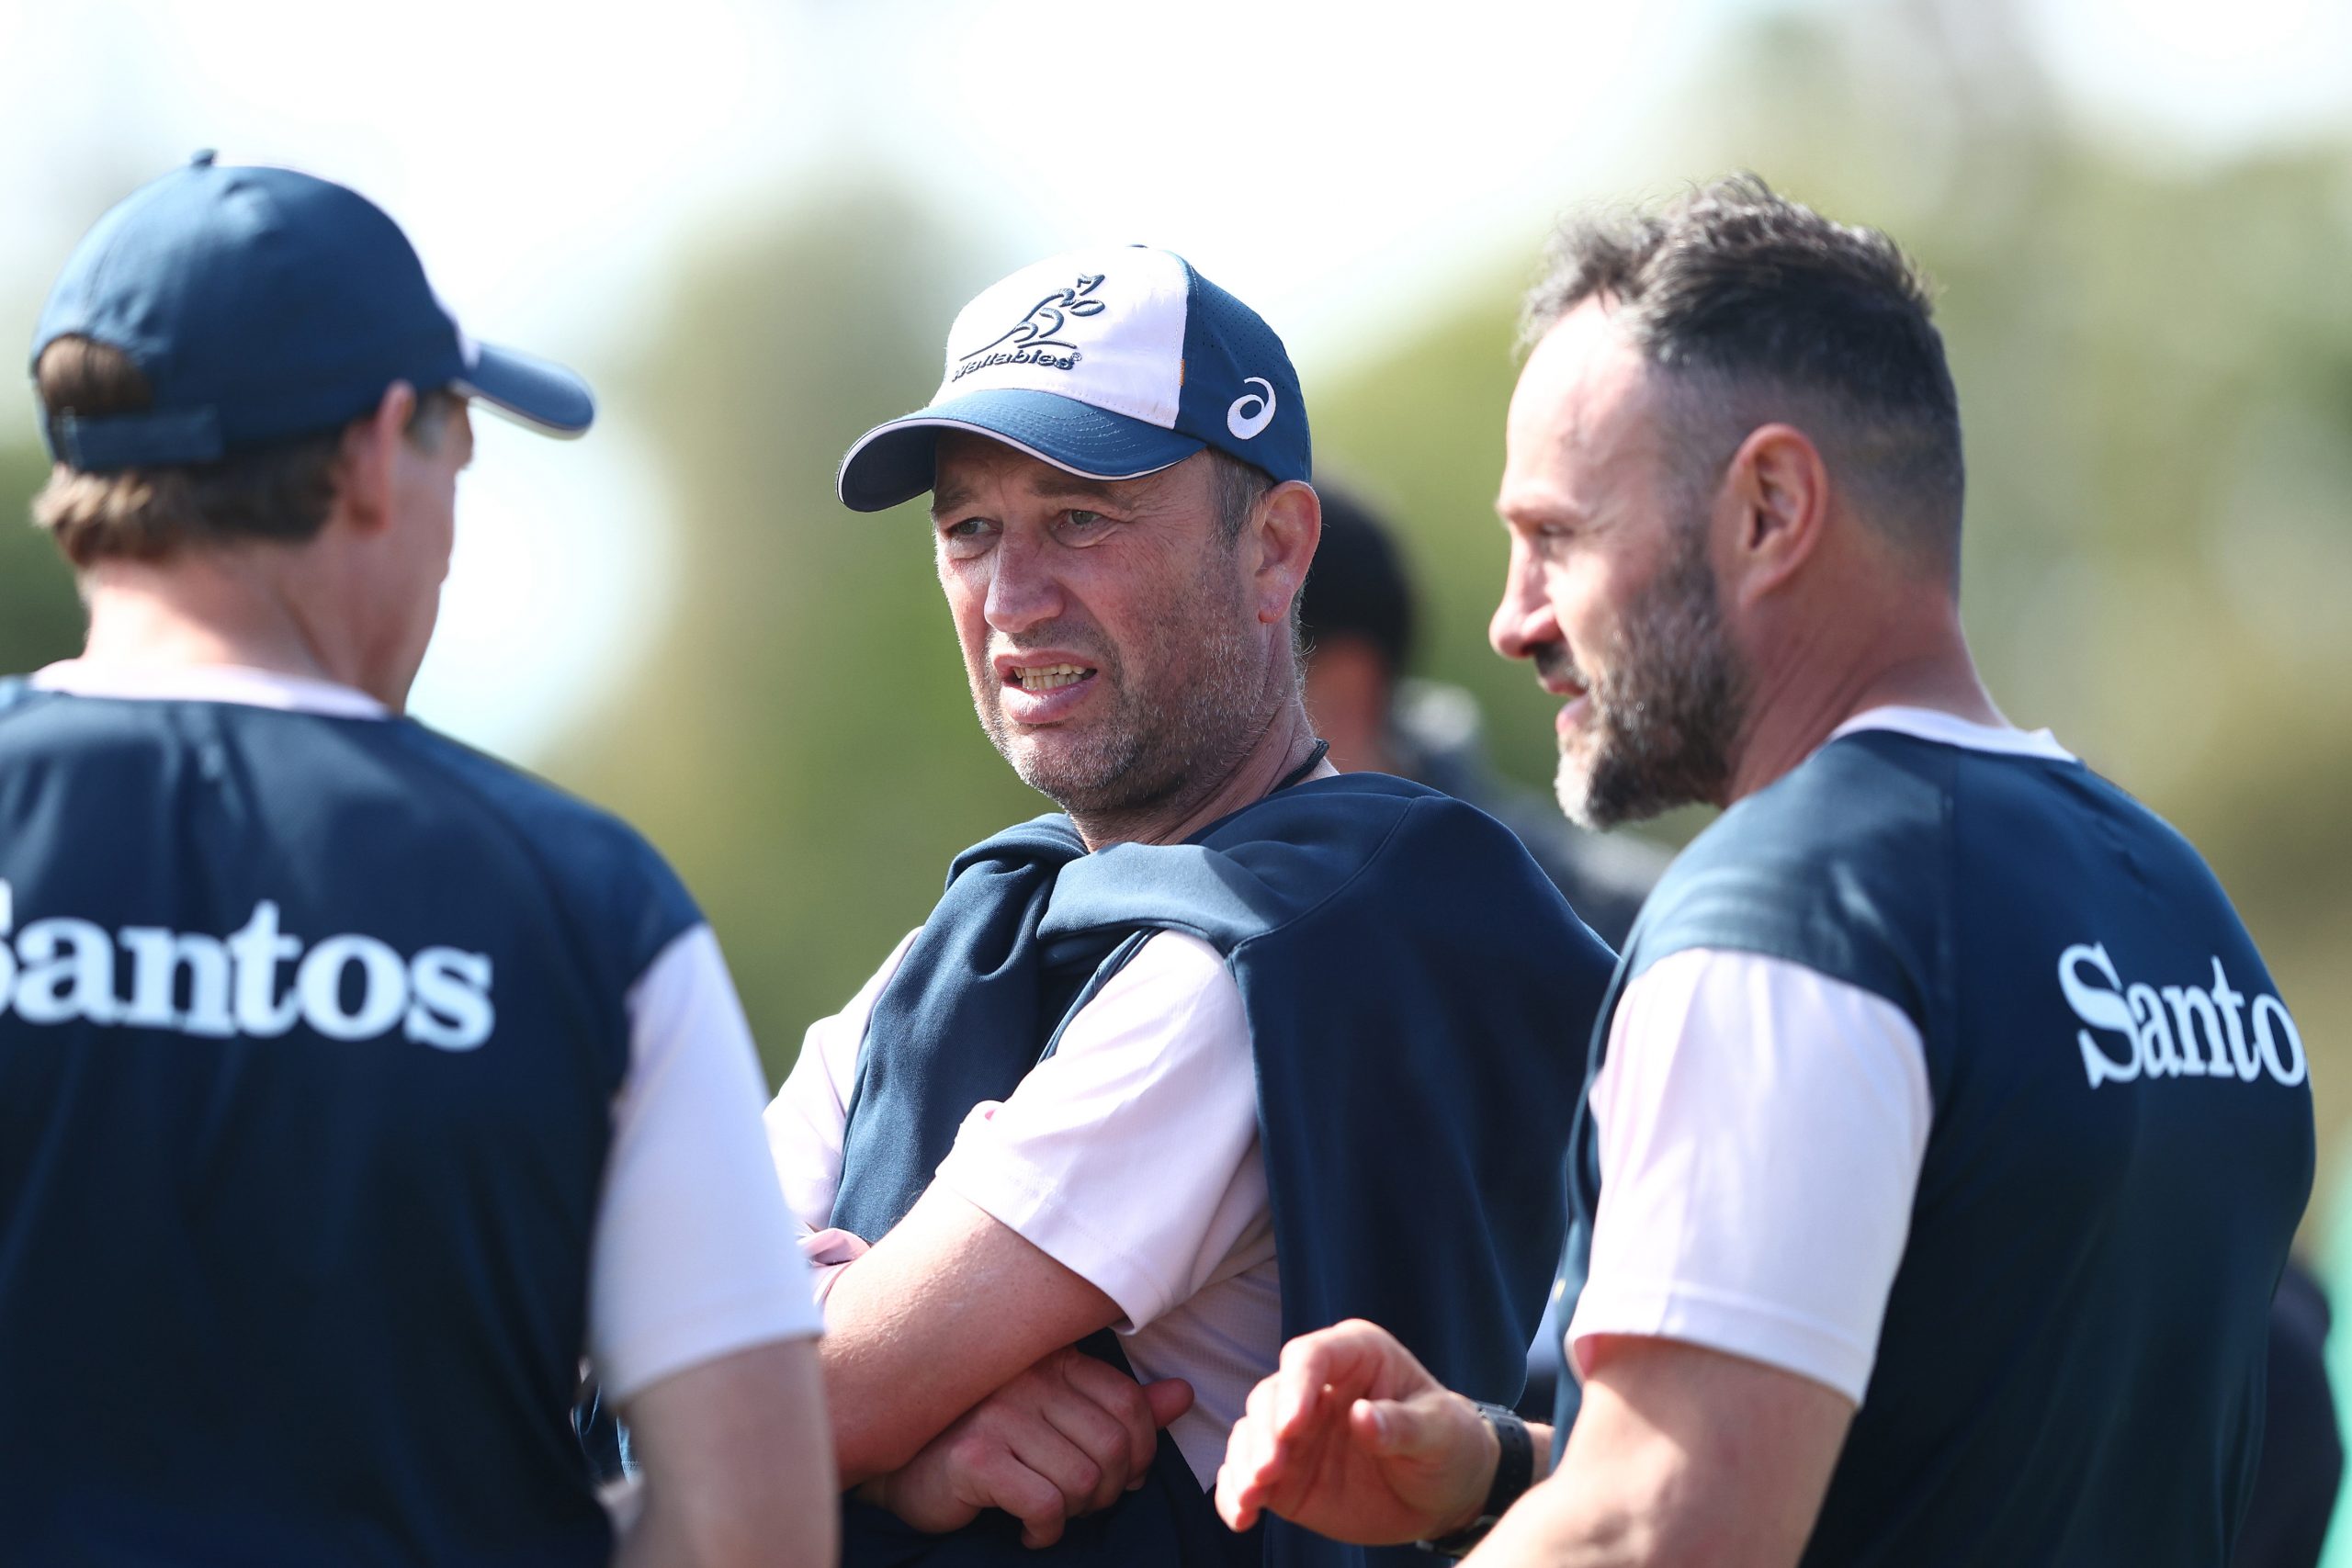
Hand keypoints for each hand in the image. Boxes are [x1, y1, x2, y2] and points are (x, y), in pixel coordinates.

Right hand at [866, 1347, 1194, 1547]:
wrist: (901, 1466)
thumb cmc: (986, 1441)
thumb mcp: (1057, 1418)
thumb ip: (1119, 1408)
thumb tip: (1182, 1396)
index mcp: (1053, 1360)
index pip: (1128, 1402)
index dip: (1141, 1451)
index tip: (1124, 1479)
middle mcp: (1028, 1378)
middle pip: (1111, 1445)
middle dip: (1108, 1491)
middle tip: (1083, 1505)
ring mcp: (999, 1414)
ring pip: (1081, 1480)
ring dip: (1076, 1513)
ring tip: (1052, 1515)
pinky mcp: (975, 1457)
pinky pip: (1045, 1505)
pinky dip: (1046, 1531)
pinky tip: (1027, 1530)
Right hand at [1216, 1319, 1497, 1545]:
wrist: (1445, 1492)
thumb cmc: (1448, 1444)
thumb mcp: (1439, 1433)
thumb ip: (1401, 1425)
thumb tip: (1360, 1417)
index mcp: (1356, 1355)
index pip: (1310, 1357)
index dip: (1296, 1387)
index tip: (1293, 1426)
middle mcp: (1316, 1387)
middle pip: (1271, 1396)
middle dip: (1264, 1433)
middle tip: (1269, 1471)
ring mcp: (1297, 1431)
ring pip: (1251, 1434)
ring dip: (1244, 1464)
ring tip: (1250, 1498)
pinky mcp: (1287, 1473)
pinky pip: (1248, 1476)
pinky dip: (1235, 1494)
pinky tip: (1241, 1517)